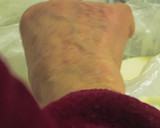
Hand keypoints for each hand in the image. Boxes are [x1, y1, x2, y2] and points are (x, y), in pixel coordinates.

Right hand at [20, 0, 134, 106]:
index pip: (54, 23)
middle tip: (88, 59)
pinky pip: (122, 16)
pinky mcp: (109, 13)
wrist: (75, 86)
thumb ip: (49, 56)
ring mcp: (86, 8)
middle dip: (84, 36)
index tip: (70, 55)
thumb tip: (62, 67)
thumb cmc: (55, 85)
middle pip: (76, 18)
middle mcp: (59, 6)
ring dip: (103, 37)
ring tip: (101, 61)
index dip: (66, 41)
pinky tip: (119, 47)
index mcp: (36, 19)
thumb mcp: (38, 69)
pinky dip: (123, 29)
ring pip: (99, 19)